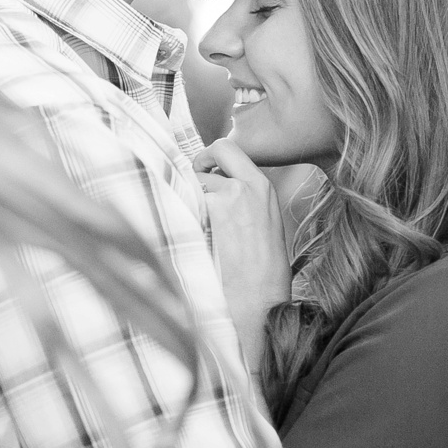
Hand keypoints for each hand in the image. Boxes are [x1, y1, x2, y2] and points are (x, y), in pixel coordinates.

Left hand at [194, 138, 290, 374]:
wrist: (258, 299)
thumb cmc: (262, 272)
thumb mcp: (264, 223)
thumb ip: (244, 199)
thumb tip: (216, 189)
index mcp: (263, 187)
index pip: (232, 149)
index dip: (213, 158)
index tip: (204, 171)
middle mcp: (248, 184)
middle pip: (217, 149)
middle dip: (200, 162)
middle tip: (191, 183)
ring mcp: (229, 195)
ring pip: (196, 178)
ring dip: (189, 194)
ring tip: (196, 224)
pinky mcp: (212, 211)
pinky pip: (186, 198)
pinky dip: (182, 210)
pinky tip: (190, 232)